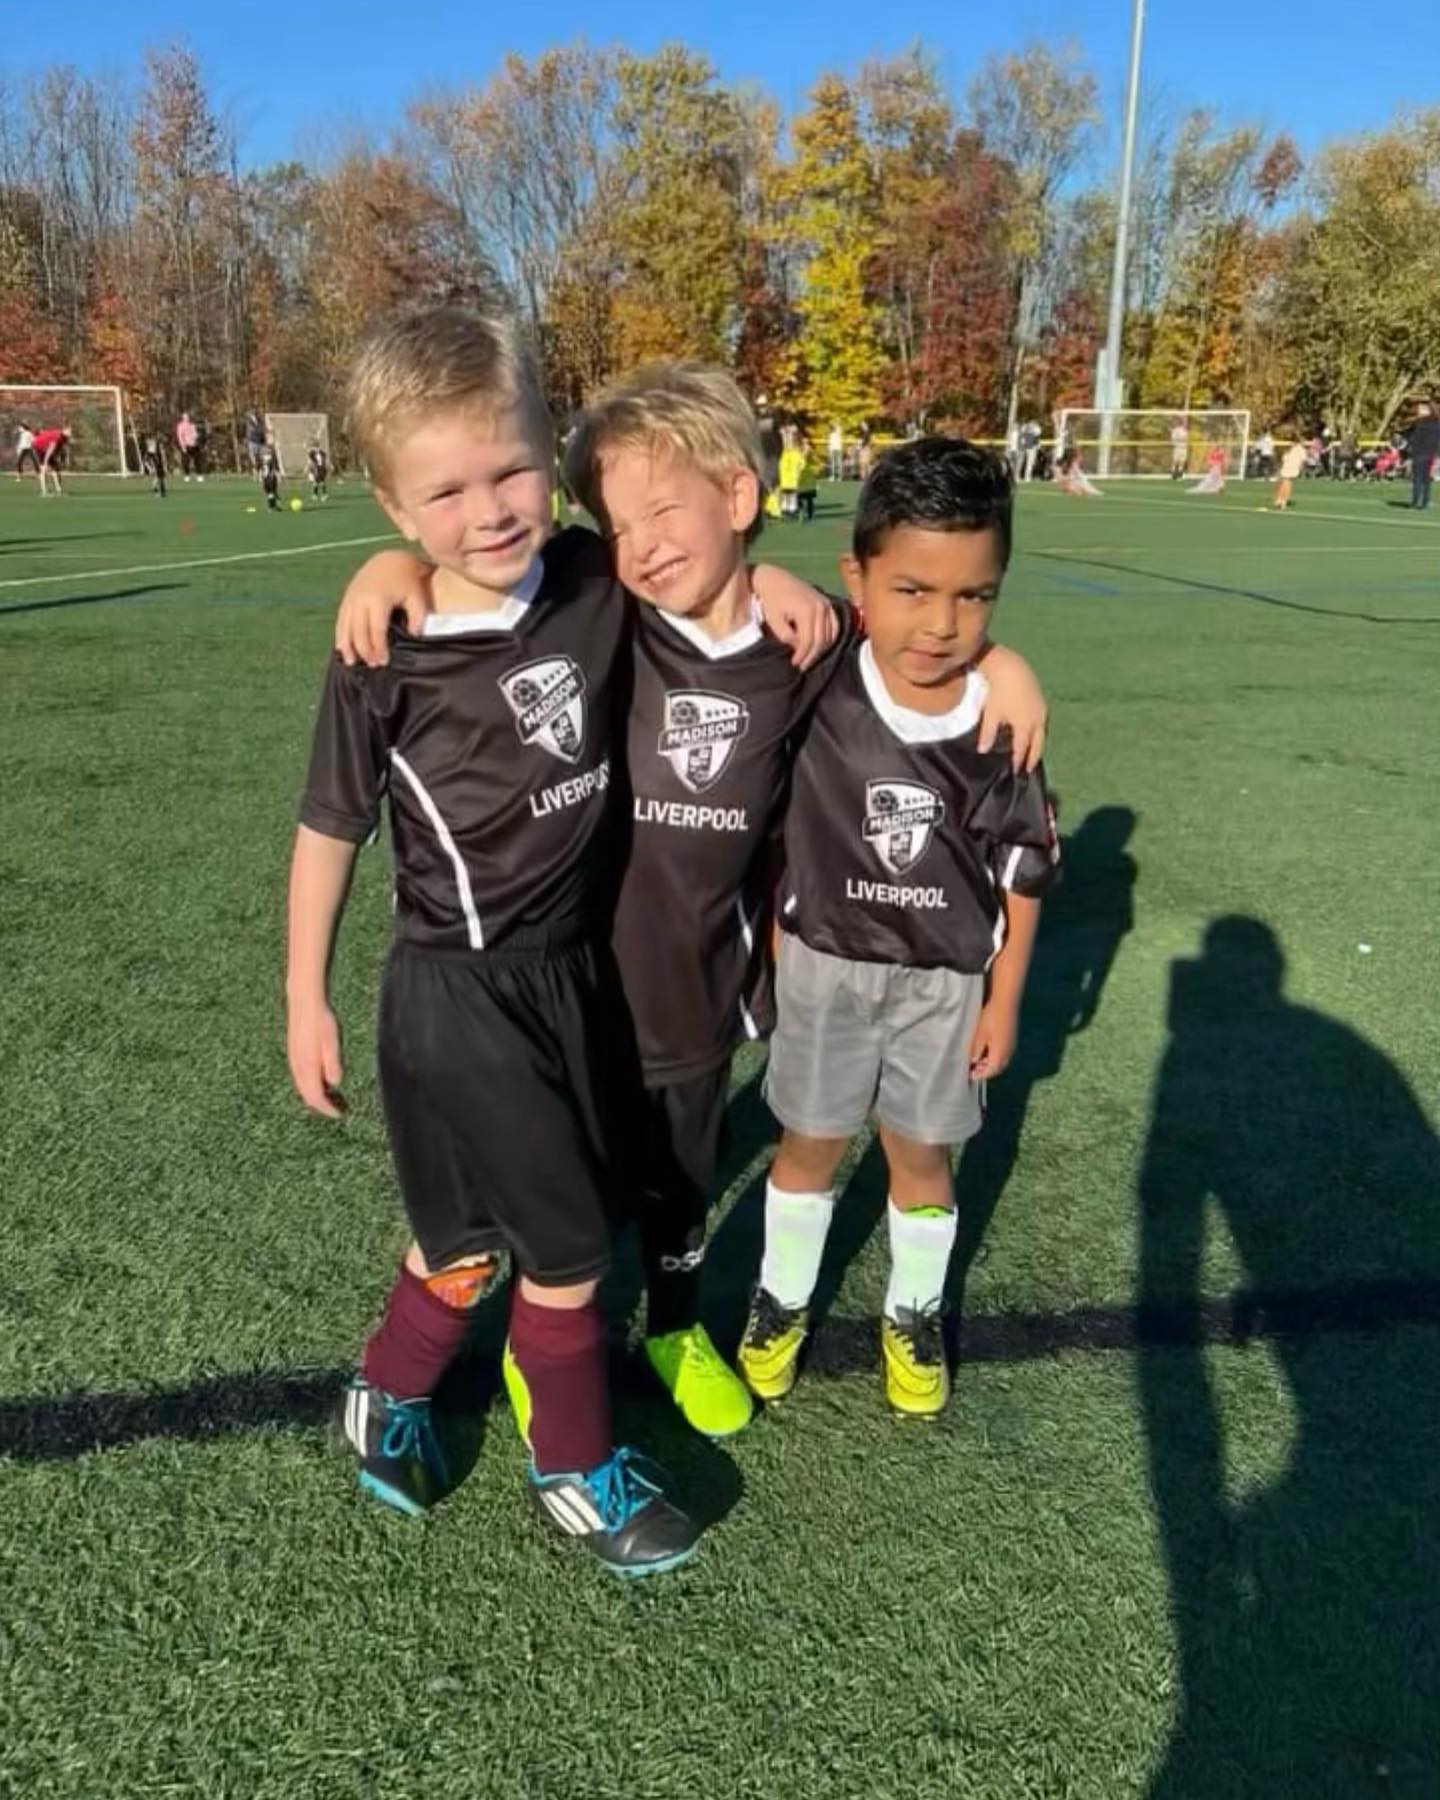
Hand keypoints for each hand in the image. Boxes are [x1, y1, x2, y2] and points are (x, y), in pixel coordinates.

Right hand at [287, 1000, 345, 1117]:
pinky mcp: (293, 1054)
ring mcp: (293, 1060)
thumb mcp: (331, 1042)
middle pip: (306, 1095)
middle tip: (336, 1110)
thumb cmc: (320, 1020)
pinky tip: (319, 1082)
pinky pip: (300, 1077)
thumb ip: (332, 1064)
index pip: (315, 1097)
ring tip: (330, 1099)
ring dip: (315, 1096)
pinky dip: (309, 1085)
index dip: (326, 1108)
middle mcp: (297, 1066)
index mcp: (307, 1066)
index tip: (338, 1114)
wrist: (303, 1002)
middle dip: (321, 1105)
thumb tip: (334, 1084)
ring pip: (302, 1086)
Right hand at [335, 552, 432, 667]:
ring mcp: (351, 598)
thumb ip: (417, 618)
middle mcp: (361, 599)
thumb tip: (413, 636)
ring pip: (345, 627)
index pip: (376, 630)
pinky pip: (340, 620)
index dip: (378, 648)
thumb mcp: (416, 597)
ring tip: (351, 663)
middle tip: (373, 666)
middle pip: (358, 631)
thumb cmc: (407, 581)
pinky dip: (340, 635)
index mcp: (378, 599)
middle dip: (365, 651)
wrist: (389, 560)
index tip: (383, 661)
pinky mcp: (346, 598)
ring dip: (348, 646)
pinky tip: (341, 649)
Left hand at [751, 564, 839, 668]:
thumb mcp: (774, 621)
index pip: (808, 641)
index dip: (802, 655)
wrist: (774, 579)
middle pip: (821, 640)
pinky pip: (834, 625)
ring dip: (820, 649)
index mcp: (807, 610)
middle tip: (803, 666)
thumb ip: (787, 637)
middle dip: (811, 656)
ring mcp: (826, 604)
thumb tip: (799, 647)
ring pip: (830, 635)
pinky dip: (829, 638)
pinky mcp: (827, 603)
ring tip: (809, 658)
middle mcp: (820, 607)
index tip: (794, 664)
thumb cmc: (771, 600)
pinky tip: (820, 646)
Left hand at [969, 999, 1017, 1080]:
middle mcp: (1008, 1052)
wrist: (1006, 1001)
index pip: (991, 1071)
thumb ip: (976, 1050)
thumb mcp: (979, 1034)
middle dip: (985, 1072)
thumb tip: (973, 1061)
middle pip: (997, 1069)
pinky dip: (995, 1057)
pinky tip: (986, 1051)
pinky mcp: (1012, 1039)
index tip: (969, 1075)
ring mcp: (1012, 1046)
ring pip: (1001, 1062)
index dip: (980, 1075)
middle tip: (972, 1070)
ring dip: (990, 1064)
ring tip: (977, 1061)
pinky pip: (1004, 1055)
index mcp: (1000, 1053)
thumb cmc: (991, 1017)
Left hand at [977, 643, 1047, 772]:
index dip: (1019, 760)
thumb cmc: (998, 691)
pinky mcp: (1042, 701)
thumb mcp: (991, 714)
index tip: (1015, 771)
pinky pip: (1042, 723)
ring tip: (1032, 754)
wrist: (1010, 667)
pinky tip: (1032, 733)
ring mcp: (1042, 710)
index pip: (1022, 748)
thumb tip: (982, 751)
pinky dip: (1038, 732)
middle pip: (1037, 745)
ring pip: (1042, 734)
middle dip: (1033, 758)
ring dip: (1037, 745)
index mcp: (1025, 725)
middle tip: (1028, 769)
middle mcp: (1037, 720)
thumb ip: (988, 734)